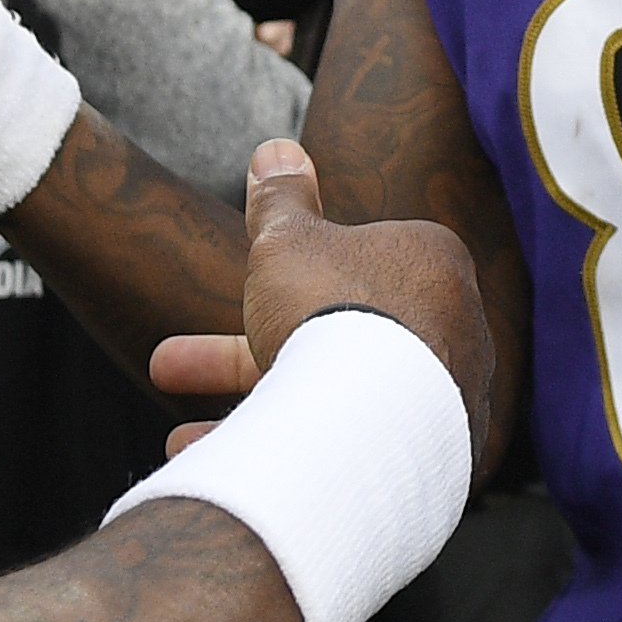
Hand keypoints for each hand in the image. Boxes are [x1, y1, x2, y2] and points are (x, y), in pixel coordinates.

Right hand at [152, 140, 504, 471]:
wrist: (369, 421)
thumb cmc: (329, 312)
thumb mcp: (284, 241)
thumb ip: (279, 199)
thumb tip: (276, 150)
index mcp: (433, 263)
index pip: (352, 259)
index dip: (281, 279)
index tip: (239, 296)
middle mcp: (455, 330)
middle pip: (330, 337)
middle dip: (236, 358)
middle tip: (166, 365)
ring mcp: (449, 401)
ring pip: (333, 402)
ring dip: (252, 417)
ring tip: (181, 442)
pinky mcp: (437, 461)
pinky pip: (352, 451)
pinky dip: (294, 457)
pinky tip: (239, 472)